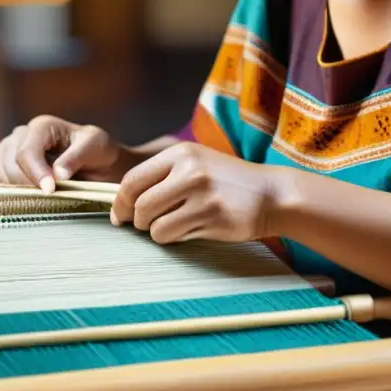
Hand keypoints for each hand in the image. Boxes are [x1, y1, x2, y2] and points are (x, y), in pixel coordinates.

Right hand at [0, 115, 133, 192]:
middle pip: (5, 162)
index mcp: (42, 126)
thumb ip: (77, 157)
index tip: (49, 191)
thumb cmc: (97, 152)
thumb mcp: (95, 147)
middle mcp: (20, 135)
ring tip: (27, 202)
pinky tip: (2, 200)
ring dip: (5, 189)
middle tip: (42, 201)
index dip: (35, 173)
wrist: (96, 163)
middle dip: (22, 185)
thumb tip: (57, 174)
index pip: (26, 151)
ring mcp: (6, 149)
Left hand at [110, 142, 284, 244]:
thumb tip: (123, 203)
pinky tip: (193, 229)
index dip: (120, 202)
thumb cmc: (226, 182)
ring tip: (177, 225)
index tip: (120, 216)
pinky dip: (175, 238)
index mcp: (181, 152)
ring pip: (154, 225)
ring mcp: (202, 193)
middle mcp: (189, 169)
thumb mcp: (195, 164)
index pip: (133, 179)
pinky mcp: (212, 216)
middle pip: (140, 204)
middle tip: (146, 226)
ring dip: (158, 232)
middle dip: (137, 221)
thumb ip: (162, 176)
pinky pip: (174, 236)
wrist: (271, 193)